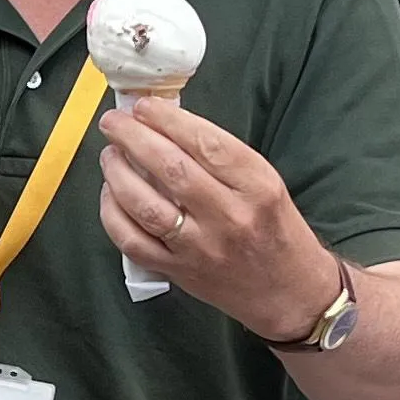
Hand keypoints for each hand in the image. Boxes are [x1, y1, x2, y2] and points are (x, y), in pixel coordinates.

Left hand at [95, 98, 329, 339]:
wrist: (289, 293)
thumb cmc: (276, 232)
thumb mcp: (265, 184)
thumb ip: (221, 158)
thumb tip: (167, 127)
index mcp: (257, 186)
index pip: (205, 143)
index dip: (167, 120)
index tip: (144, 106)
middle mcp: (229, 216)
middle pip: (170, 169)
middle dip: (133, 138)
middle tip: (113, 123)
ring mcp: (200, 247)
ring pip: (145, 205)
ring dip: (118, 174)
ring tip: (109, 155)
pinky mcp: (179, 271)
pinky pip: (133, 242)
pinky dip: (113, 215)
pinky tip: (111, 195)